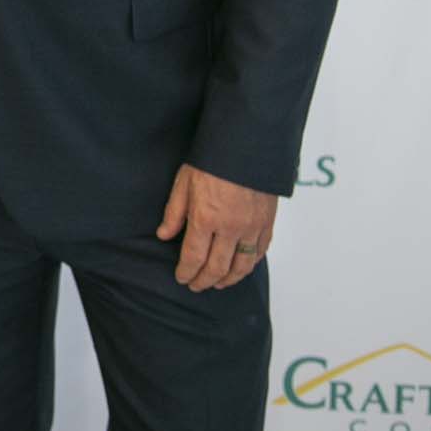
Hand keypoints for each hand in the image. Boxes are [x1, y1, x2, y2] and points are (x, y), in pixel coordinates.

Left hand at [156, 163, 276, 291]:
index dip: (186, 272)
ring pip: (241, 266)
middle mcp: (230, 227)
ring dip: (228, 279)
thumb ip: (174, 212)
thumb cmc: (212, 160)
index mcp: (205, 218)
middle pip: (217, 267)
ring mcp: (251, 227)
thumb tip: (163, 235)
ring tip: (217, 283)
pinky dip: (249, 265)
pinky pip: (259, 252)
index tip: (182, 278)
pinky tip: (240, 268)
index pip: (194, 257)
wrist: (245, 144)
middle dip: (204, 280)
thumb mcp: (184, 182)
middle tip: (196, 285)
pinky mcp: (267, 222)